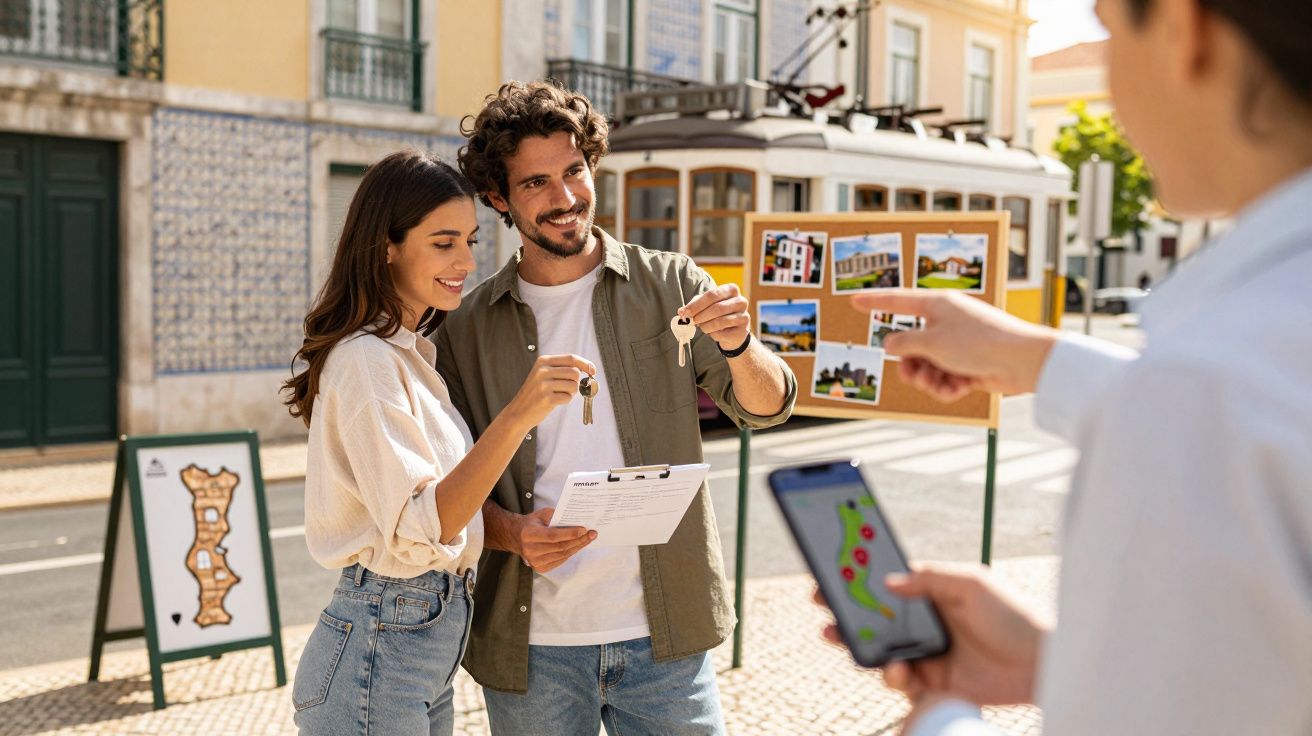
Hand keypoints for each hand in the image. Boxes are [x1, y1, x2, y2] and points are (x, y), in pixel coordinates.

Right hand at [506, 354, 594, 428]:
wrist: (519, 412)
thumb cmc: (536, 393)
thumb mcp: (544, 374)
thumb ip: (563, 369)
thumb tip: (589, 369)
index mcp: (543, 361)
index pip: (571, 358)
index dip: (585, 364)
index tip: (593, 370)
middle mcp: (543, 370)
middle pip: (575, 372)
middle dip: (576, 382)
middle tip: (566, 389)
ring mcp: (544, 385)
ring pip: (574, 386)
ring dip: (570, 393)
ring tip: (557, 395)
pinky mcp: (547, 399)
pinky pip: (568, 398)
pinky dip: (564, 401)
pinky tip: (553, 402)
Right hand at [514, 507, 594, 572]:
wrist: (517, 537)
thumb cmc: (532, 524)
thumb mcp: (541, 514)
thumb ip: (556, 515)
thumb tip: (575, 519)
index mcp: (529, 534)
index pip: (552, 536)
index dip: (569, 534)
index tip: (583, 529)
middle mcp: (530, 550)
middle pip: (560, 547)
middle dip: (578, 540)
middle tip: (592, 534)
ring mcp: (534, 561)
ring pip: (562, 555)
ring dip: (577, 547)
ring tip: (588, 539)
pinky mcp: (540, 568)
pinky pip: (560, 560)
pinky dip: (570, 552)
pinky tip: (578, 545)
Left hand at [679, 284, 749, 350]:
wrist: (733, 332)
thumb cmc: (718, 315)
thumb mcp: (707, 306)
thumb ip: (695, 306)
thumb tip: (682, 311)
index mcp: (731, 289)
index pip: (712, 295)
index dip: (697, 304)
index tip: (684, 312)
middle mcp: (741, 301)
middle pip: (717, 308)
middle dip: (701, 316)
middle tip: (693, 321)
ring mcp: (744, 316)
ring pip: (720, 322)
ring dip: (706, 326)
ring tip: (702, 327)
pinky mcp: (743, 331)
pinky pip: (723, 333)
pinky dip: (714, 334)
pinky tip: (713, 333)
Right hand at [817, 564, 1048, 706]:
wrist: (1043, 664)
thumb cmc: (1013, 615)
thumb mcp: (971, 584)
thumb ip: (928, 578)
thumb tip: (888, 581)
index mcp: (930, 595)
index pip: (884, 587)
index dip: (855, 585)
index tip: (829, 581)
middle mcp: (924, 625)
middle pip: (874, 622)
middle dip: (845, 621)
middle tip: (826, 620)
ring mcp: (927, 655)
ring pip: (881, 654)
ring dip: (865, 652)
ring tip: (861, 650)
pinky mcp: (934, 686)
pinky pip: (902, 683)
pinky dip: (894, 677)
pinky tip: (900, 671)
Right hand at [851, 291, 1057, 400]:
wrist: (1022, 362)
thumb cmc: (980, 342)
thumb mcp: (931, 342)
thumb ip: (904, 342)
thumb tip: (890, 343)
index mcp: (936, 305)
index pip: (897, 301)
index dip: (874, 302)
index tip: (854, 301)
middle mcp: (946, 322)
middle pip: (911, 344)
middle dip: (910, 365)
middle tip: (913, 375)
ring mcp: (957, 344)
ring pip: (926, 365)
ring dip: (929, 379)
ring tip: (940, 384)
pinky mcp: (969, 364)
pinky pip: (945, 378)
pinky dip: (949, 386)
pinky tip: (960, 388)